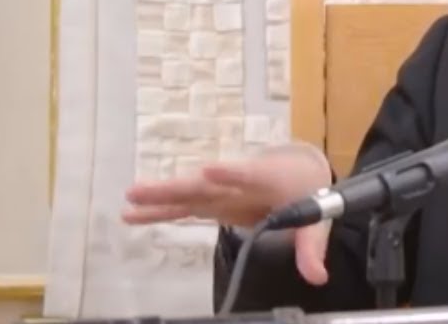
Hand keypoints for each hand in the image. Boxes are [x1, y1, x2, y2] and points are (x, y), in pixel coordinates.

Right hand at [121, 143, 334, 284]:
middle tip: (141, 190)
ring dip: (159, 198)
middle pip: (204, 185)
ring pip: (187, 194)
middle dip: (176, 188)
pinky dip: (160, 211)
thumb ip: (311, 248)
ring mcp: (222, 191)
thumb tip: (317, 277)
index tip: (210, 169)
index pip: (248, 175)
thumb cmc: (306, 190)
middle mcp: (237, 182)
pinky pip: (184, 207)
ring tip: (129, 200)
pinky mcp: (213, 202)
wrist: (300, 169)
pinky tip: (133, 215)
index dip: (231, 174)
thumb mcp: (317, 219)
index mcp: (266, 179)